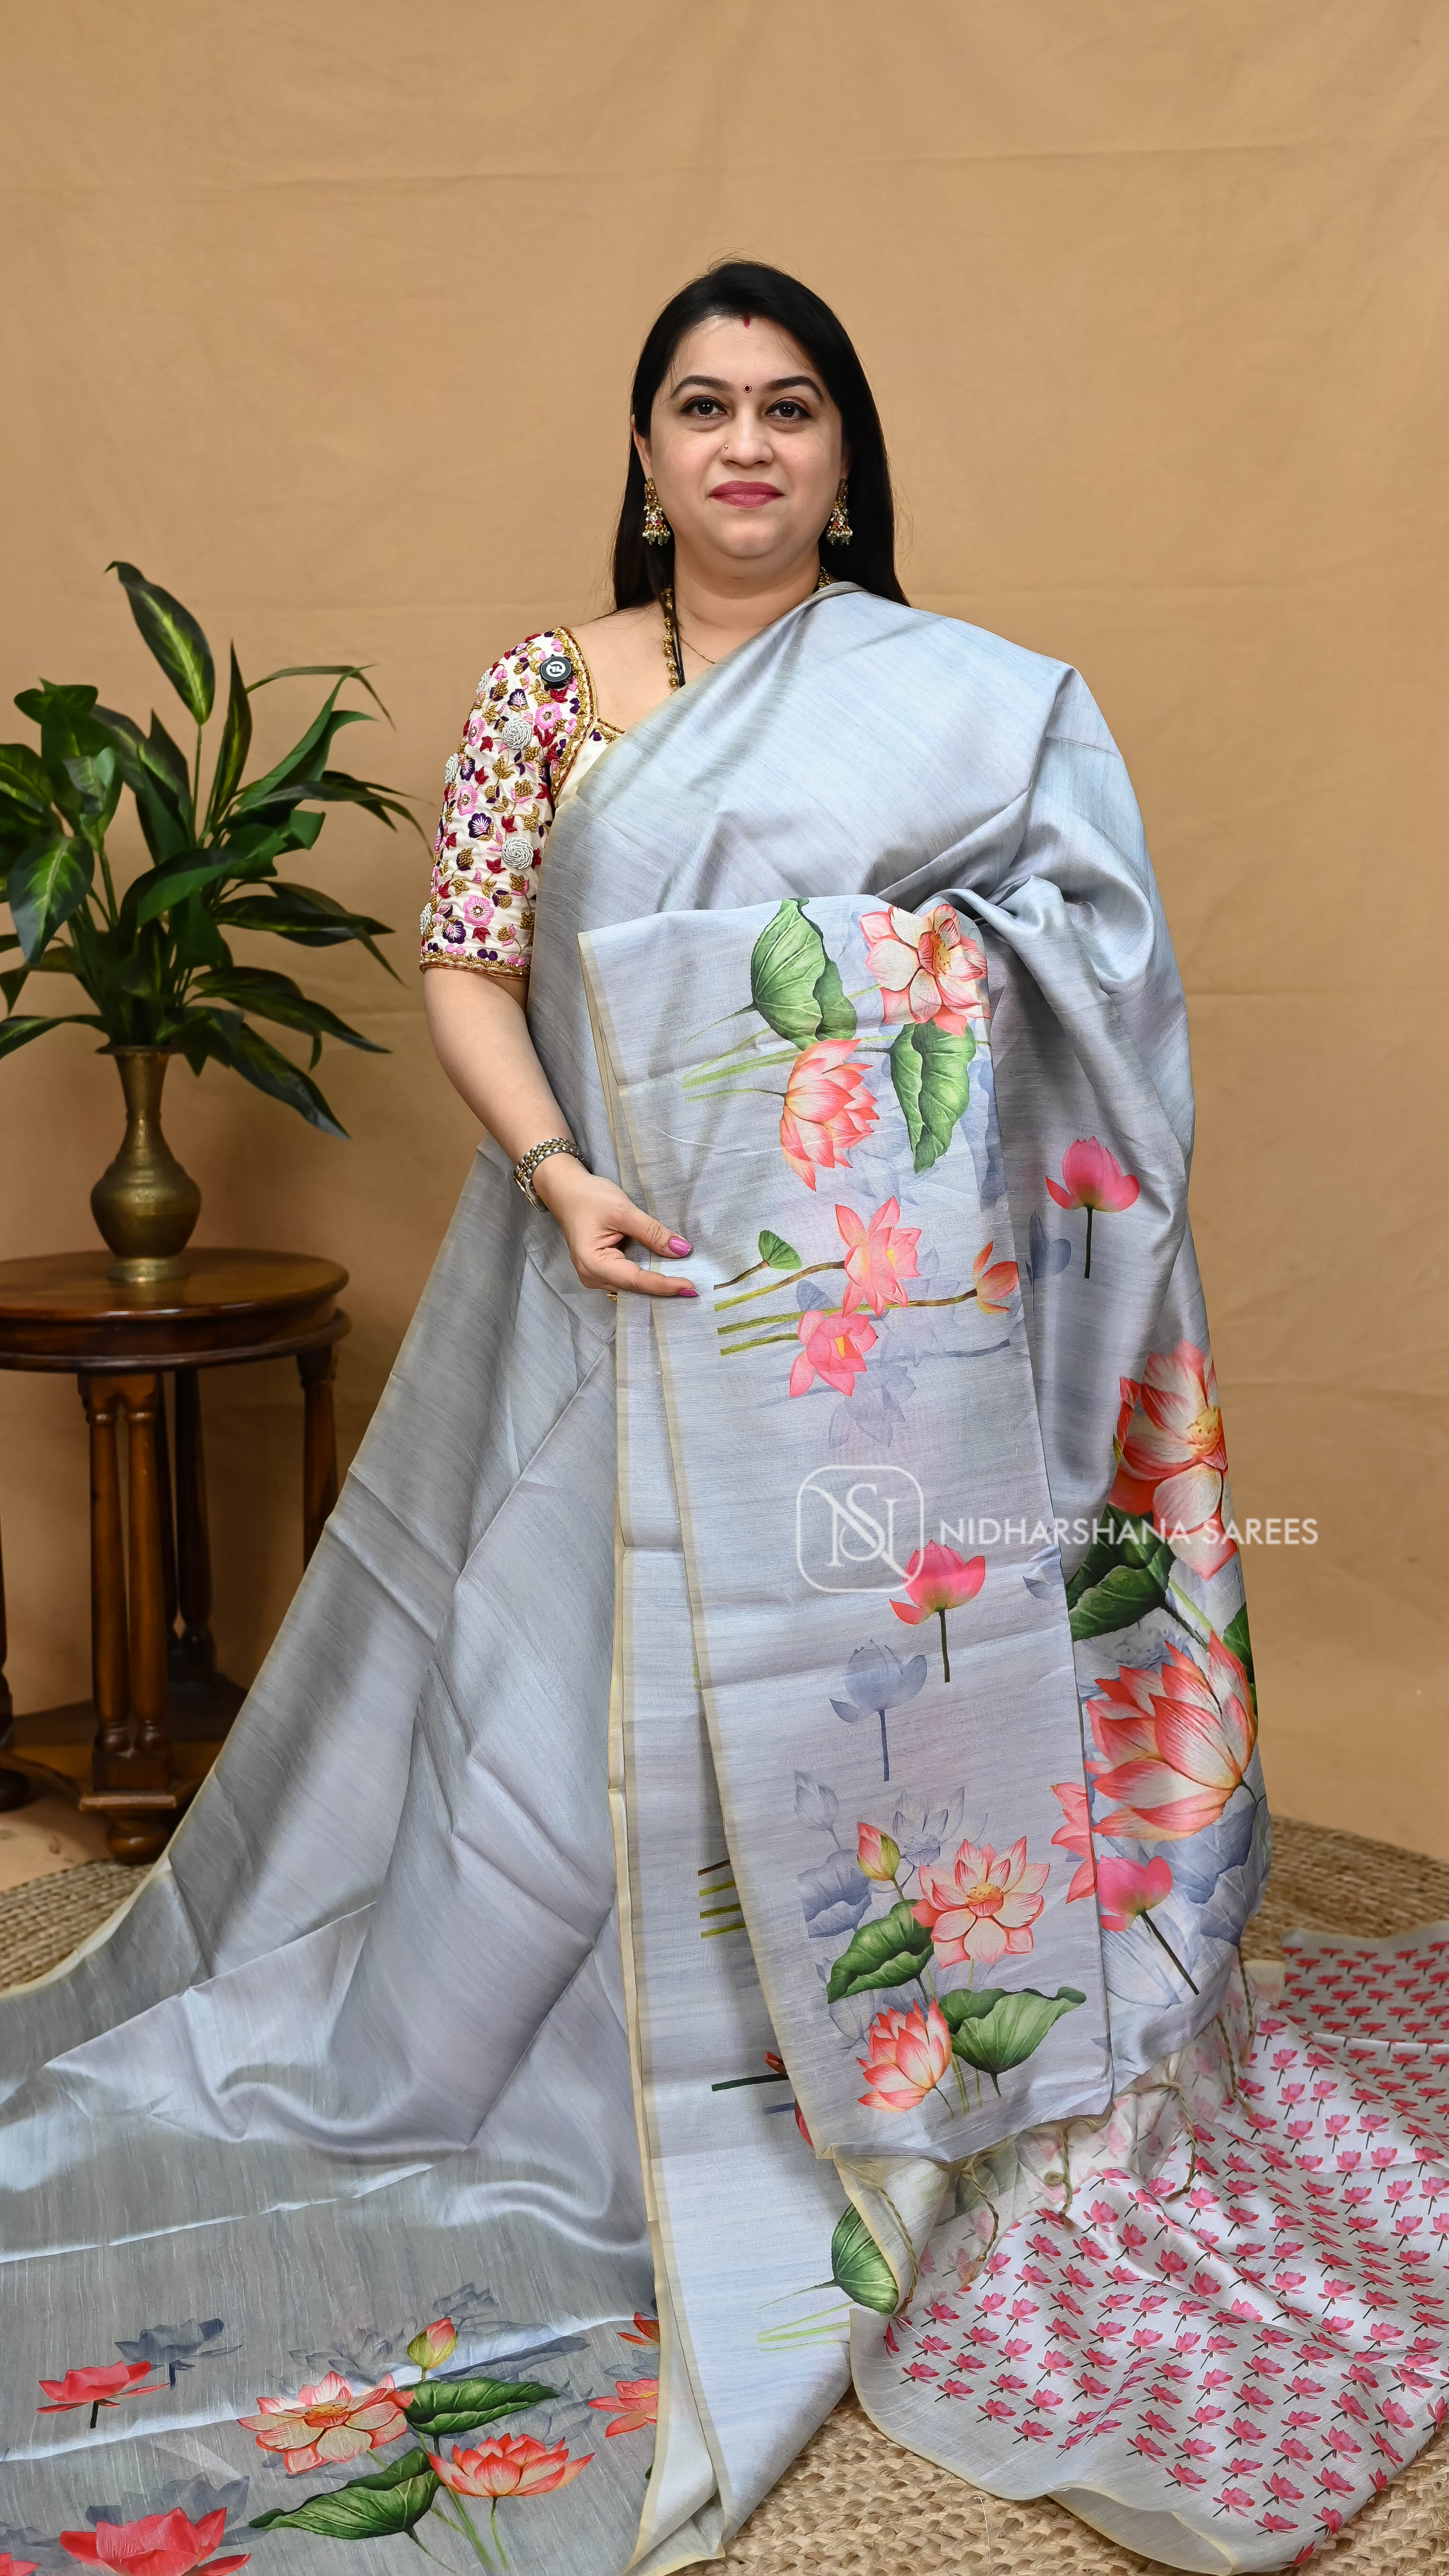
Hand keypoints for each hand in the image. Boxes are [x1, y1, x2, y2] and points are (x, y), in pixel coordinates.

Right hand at [533, 1155, 695, 1297]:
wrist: (565, 1190)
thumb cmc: (590, 1197)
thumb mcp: (624, 1211)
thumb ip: (652, 1233)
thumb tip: (682, 1250)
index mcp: (594, 1264)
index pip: (637, 1280)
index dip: (665, 1285)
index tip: (690, 1288)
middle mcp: (592, 1277)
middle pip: (634, 1288)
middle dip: (662, 1287)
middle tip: (693, 1289)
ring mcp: (594, 1275)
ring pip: (632, 1286)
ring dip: (655, 1283)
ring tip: (683, 1283)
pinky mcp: (600, 1269)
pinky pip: (627, 1279)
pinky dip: (645, 1276)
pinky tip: (665, 1274)